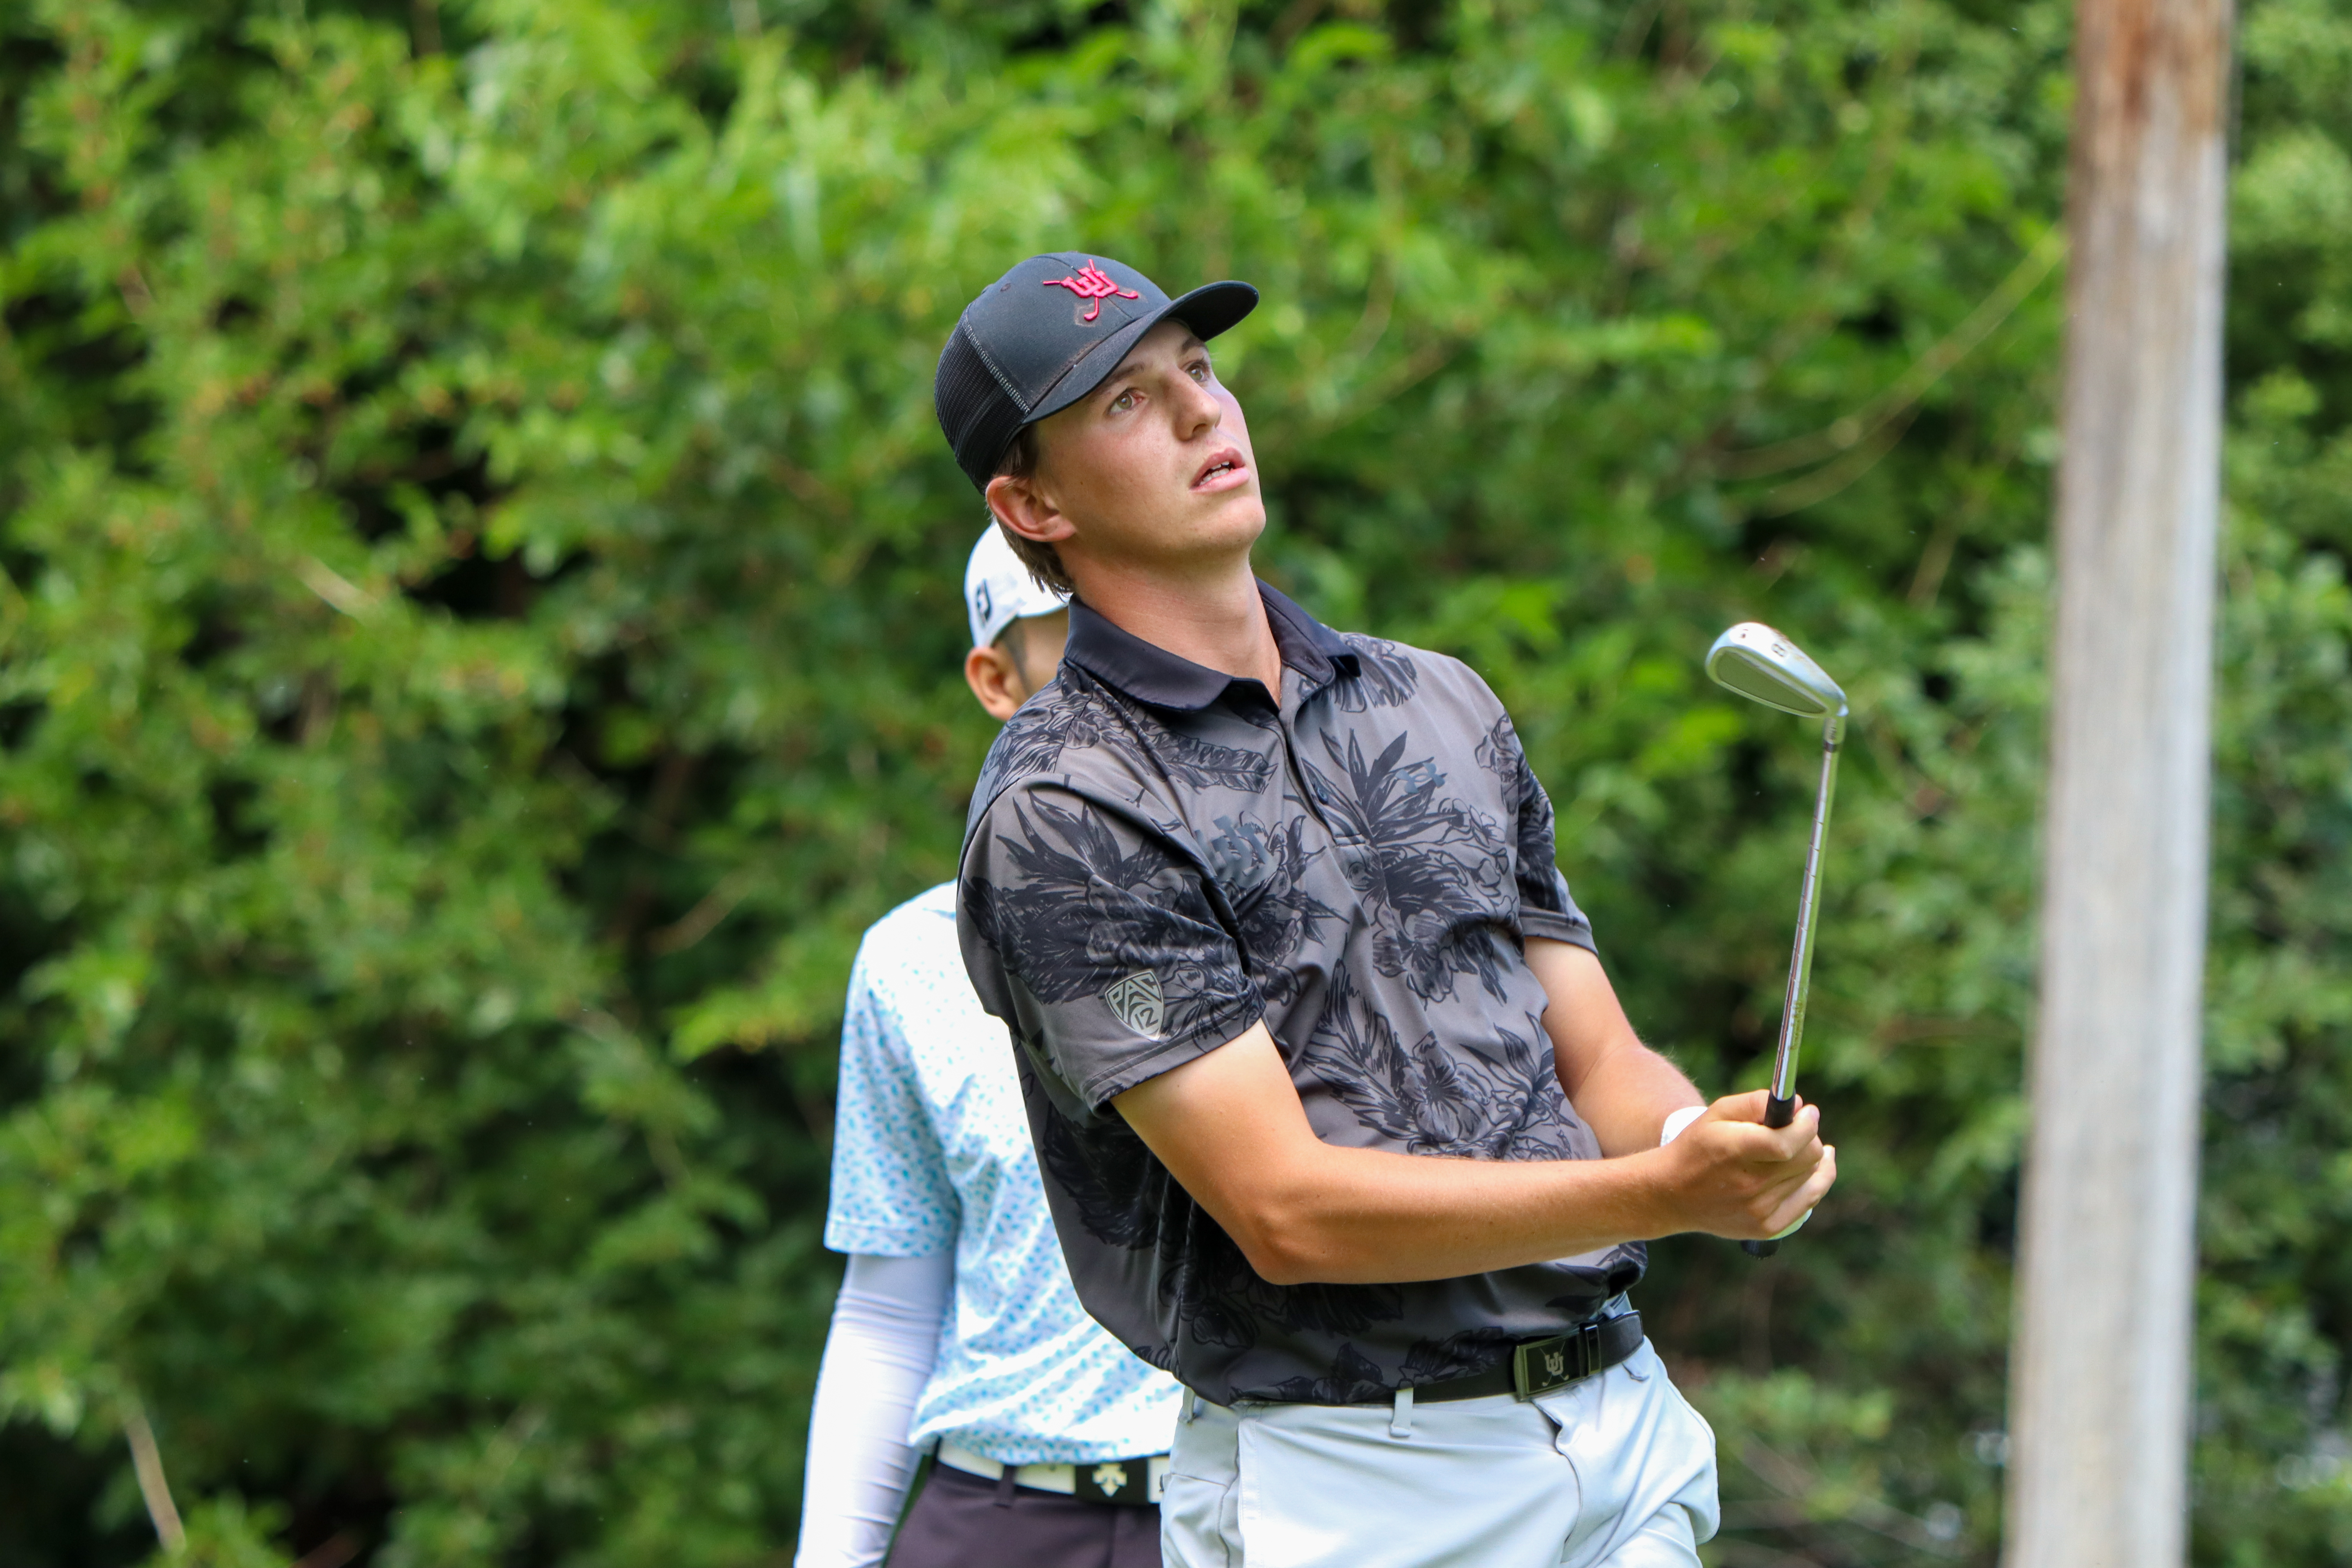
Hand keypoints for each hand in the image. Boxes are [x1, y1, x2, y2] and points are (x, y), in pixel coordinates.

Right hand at [1648, 1090, 1836, 1239]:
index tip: (1808, 1112)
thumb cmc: (1697, 1146)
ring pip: (1811, 1175)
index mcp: (1733, 1152)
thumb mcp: (1716, 1113)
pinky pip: (1809, 1200)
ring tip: (1796, 1147)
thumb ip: (1755, 1102)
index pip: (1787, 1142)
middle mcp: (1749, 1185)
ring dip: (1808, 1157)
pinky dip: (1816, 1181)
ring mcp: (1759, 1210)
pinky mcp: (1766, 1227)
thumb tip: (1800, 1106)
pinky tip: (1817, 1167)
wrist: (1673, 1194)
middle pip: (1808, 1156)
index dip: (1806, 1124)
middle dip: (1809, 1136)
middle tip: (1799, 1127)